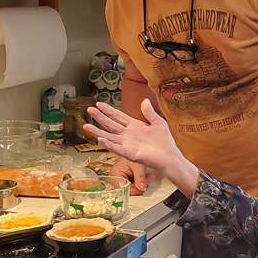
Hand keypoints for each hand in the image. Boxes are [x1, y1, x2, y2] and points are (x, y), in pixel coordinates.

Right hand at [85, 100, 199, 196]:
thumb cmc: (165, 142)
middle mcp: (128, 135)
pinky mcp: (130, 154)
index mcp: (134, 126)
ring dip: (98, 132)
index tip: (99, 104)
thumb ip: (149, 112)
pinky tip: (100, 139)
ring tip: (86, 126)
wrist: (170, 157)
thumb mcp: (158, 122)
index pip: (118, 116)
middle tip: (89, 110)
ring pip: (109, 137)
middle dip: (99, 117)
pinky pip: (117, 149)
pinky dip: (109, 145)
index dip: (108, 110)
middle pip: (110, 125)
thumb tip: (144, 100)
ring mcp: (127, 145)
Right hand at [108, 157, 150, 194]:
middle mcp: (116, 179)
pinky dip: (140, 183)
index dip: (134, 190)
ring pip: (132, 189)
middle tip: (148, 180)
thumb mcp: (138, 166)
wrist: (134, 148)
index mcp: (115, 174)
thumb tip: (142, 188)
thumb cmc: (133, 153)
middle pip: (127, 191)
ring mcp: (121, 180)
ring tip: (149, 177)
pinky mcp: (126, 180)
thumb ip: (140, 178)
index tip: (143, 186)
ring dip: (142, 185)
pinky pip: (133, 186)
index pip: (123, 189)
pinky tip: (145, 177)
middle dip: (139, 187)